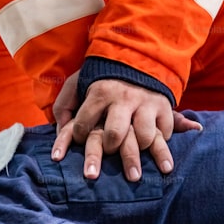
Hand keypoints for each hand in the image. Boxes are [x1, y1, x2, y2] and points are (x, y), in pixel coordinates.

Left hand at [51, 78, 200, 180]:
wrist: (139, 56)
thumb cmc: (103, 77)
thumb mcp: (79, 82)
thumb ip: (64, 104)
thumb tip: (58, 130)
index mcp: (100, 92)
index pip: (83, 124)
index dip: (78, 137)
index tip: (80, 141)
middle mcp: (124, 99)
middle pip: (114, 134)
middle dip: (108, 150)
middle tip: (107, 157)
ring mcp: (146, 104)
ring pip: (143, 137)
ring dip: (138, 152)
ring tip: (133, 167)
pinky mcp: (164, 107)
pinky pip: (165, 132)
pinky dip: (162, 147)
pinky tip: (158, 159)